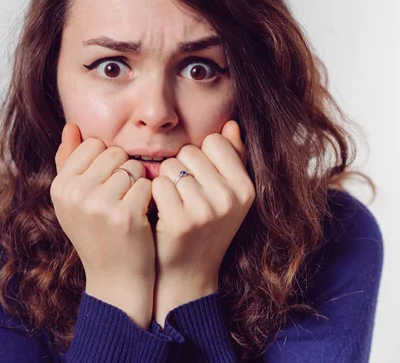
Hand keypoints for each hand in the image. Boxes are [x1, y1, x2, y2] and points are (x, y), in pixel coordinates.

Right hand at [51, 123, 154, 328]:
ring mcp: (98, 204)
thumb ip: (69, 161)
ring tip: (130, 208)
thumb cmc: (97, 234)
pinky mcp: (125, 215)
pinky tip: (141, 217)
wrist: (115, 279)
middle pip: (115, 153)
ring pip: (133, 167)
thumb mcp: (74, 200)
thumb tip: (71, 125)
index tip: (108, 186)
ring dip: (139, 184)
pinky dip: (150, 198)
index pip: (93, 144)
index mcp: (60, 186)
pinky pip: (147, 184)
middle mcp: (74, 193)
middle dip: (125, 171)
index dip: (108, 162)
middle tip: (121, 199)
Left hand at [151, 120, 254, 326]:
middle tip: (183, 196)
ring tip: (174, 205)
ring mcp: (205, 211)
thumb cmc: (206, 229)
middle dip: (181, 168)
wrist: (188, 275)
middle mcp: (229, 198)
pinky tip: (161, 212)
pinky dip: (154, 195)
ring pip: (171, 166)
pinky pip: (157, 184)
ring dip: (165, 181)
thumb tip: (232, 123)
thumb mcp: (228, 196)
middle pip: (190, 151)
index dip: (200, 157)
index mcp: (245, 188)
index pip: (214, 141)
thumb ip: (232, 158)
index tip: (198, 180)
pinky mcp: (179, 221)